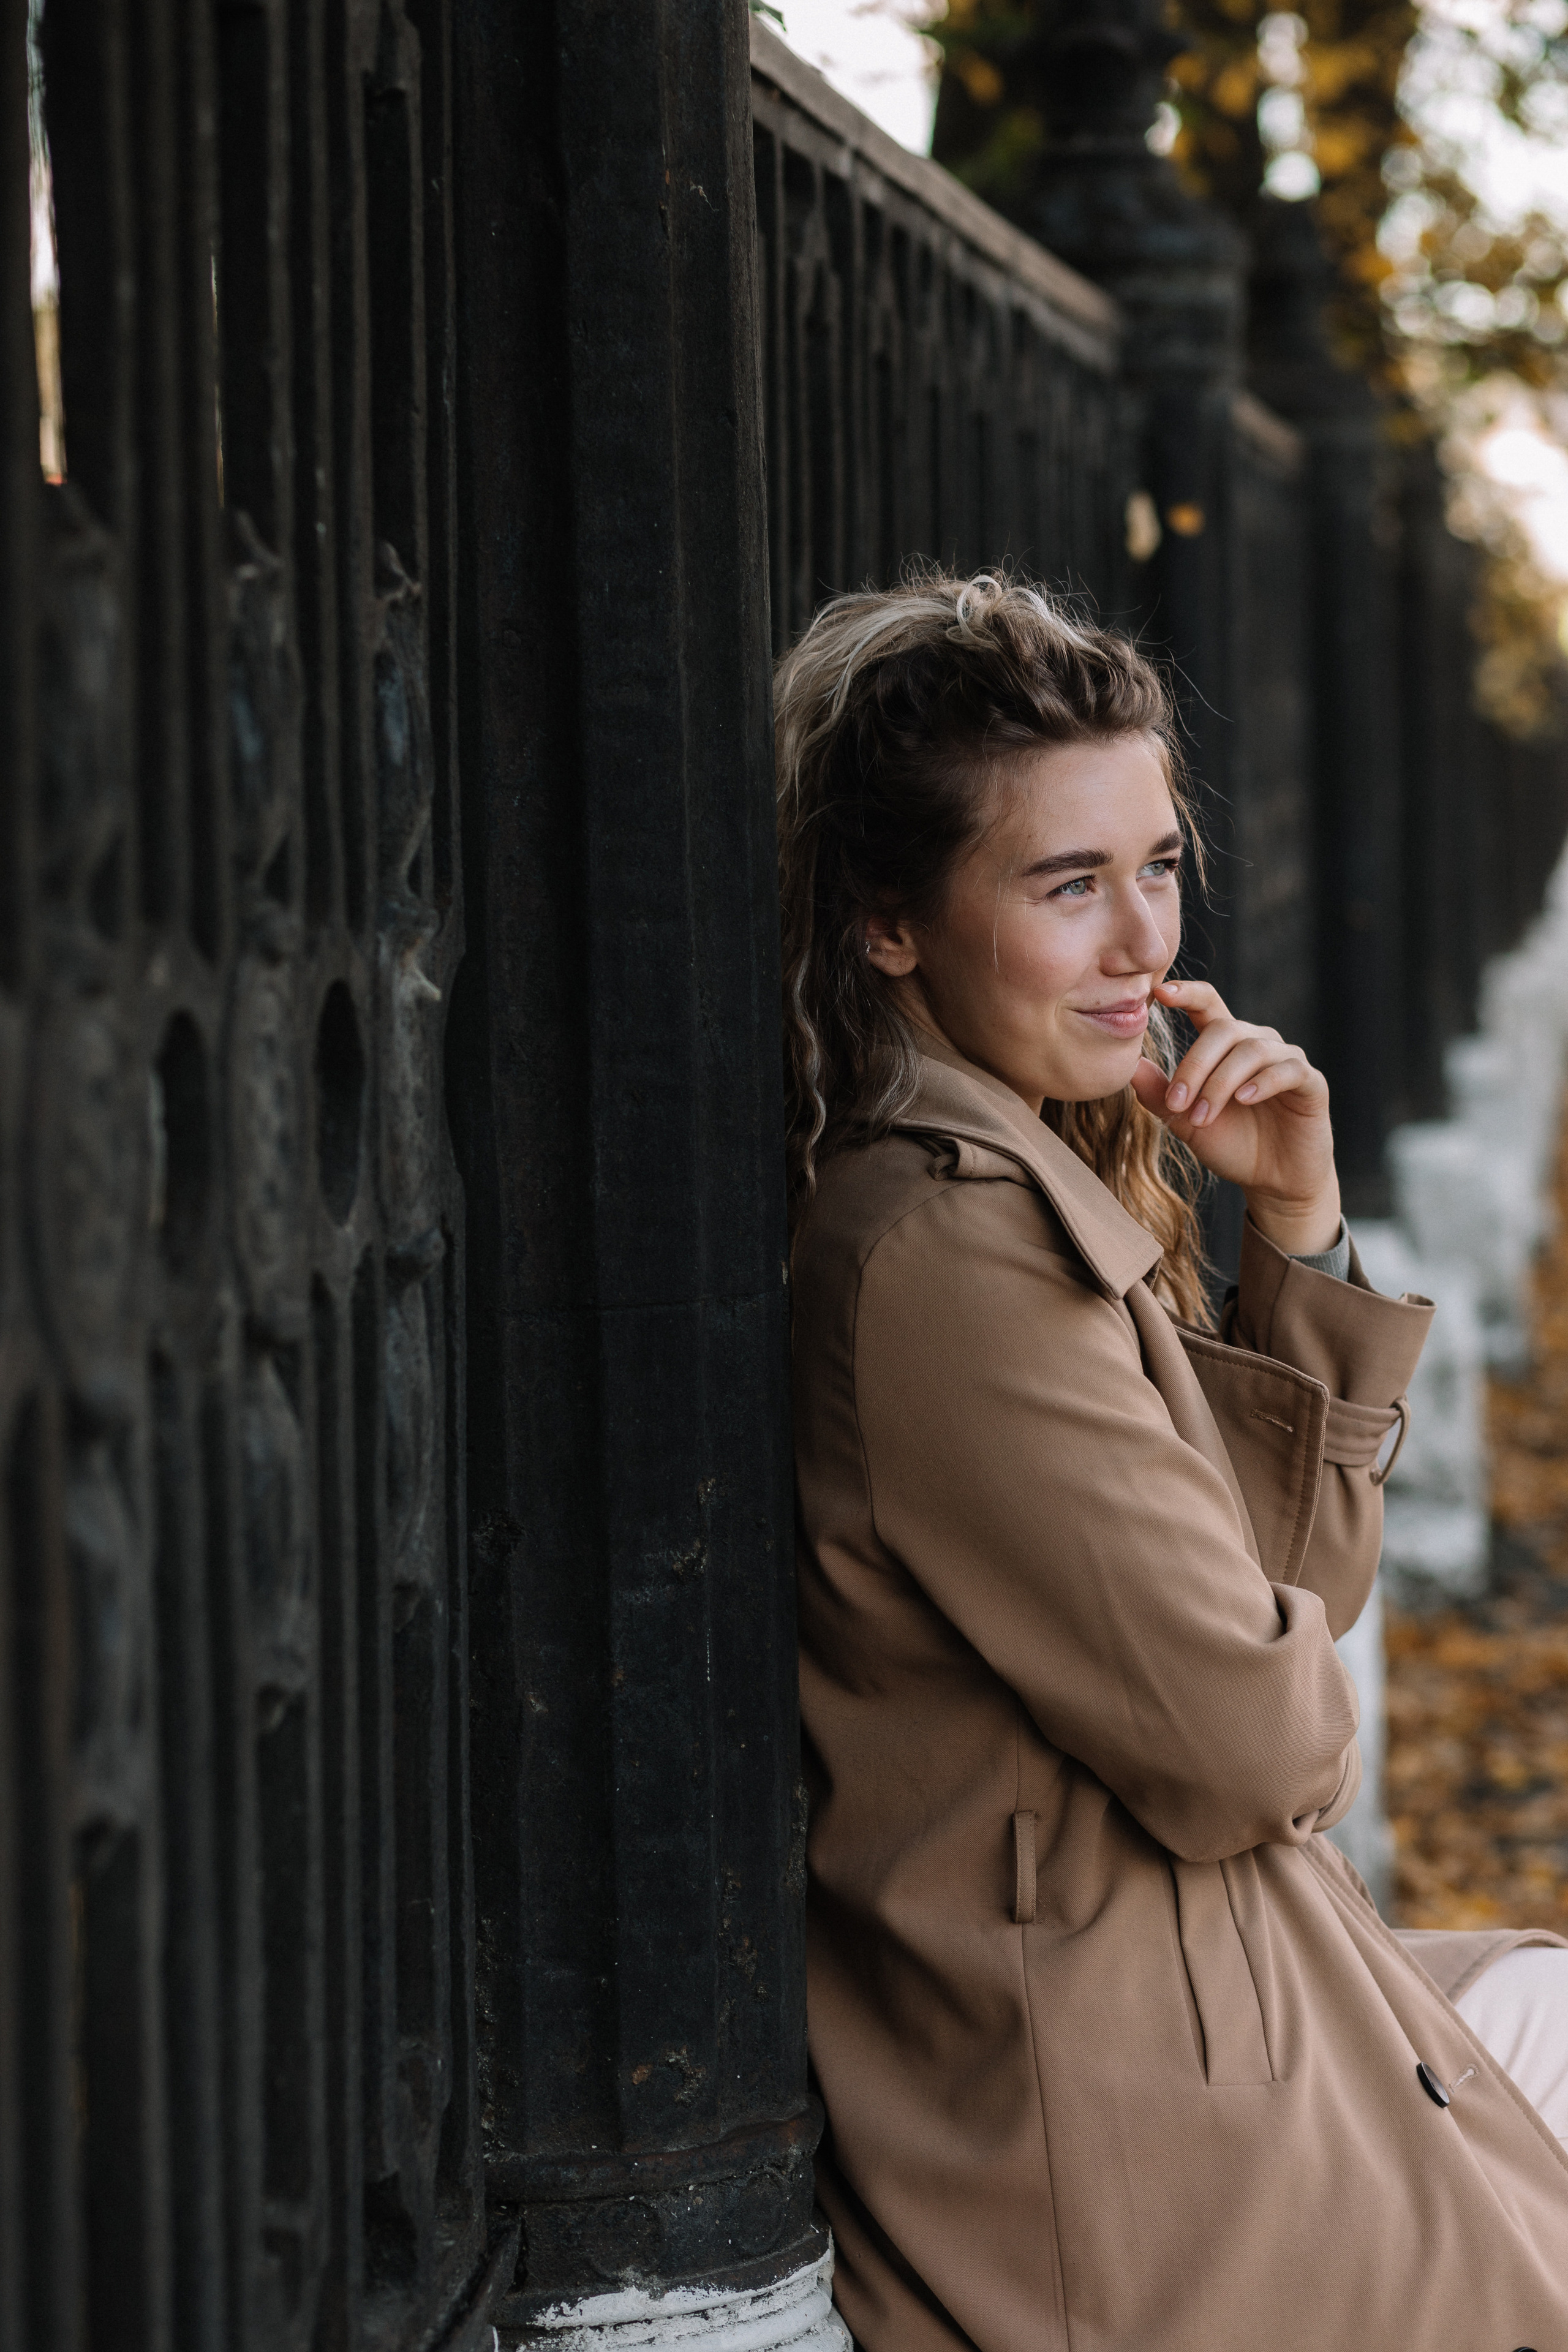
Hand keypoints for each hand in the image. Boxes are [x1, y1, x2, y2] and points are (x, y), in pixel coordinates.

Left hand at [1128, 979, 1341, 1256]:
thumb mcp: (1185, 1121)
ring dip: (1221, 1083)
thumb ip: (1160, 1094)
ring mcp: (1287, 1060)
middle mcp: (1258, 1043)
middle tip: (1176, 1103)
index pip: (1207, 1004)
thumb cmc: (1230, 1144)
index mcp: (1226, 1045)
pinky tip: (1244, 1099)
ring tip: (1202, 1117)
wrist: (1272, 1182)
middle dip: (1195, 1065)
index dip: (1186, 992)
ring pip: (1252, 1050)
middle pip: (1224, 1029)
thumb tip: (1129, 1066)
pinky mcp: (1311, 1083)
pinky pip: (1288, 1070)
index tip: (1159, 992)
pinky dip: (1262, 1082)